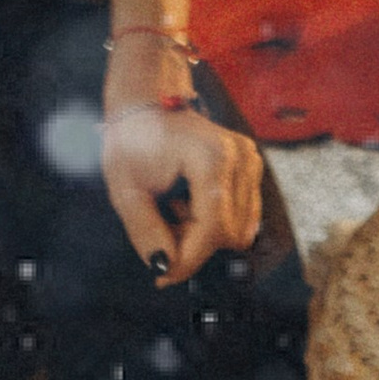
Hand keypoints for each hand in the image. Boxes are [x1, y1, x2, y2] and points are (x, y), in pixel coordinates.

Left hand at [101, 99, 264, 283]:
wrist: (147, 103)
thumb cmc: (134, 140)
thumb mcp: (126, 190)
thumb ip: (146, 232)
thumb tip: (165, 267)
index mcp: (212, 159)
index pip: (213, 230)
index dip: (188, 260)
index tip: (162, 276)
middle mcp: (240, 158)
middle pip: (230, 232)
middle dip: (194, 245)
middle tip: (163, 231)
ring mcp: (250, 159)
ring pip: (240, 227)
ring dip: (206, 235)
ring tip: (174, 214)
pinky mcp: (251, 164)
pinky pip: (242, 213)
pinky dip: (215, 222)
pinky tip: (189, 206)